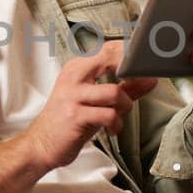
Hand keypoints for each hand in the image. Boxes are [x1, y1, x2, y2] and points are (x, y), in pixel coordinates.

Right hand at [22, 39, 157, 172]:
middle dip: (131, 70)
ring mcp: (73, 96)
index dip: (130, 53)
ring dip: (125, 106)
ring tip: (119, 115)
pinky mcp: (76, 116)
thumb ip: (125, 88)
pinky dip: (116, 124)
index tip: (144, 65)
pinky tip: (112, 128)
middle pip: (110, 58)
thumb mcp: (97, 101)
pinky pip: (108, 115)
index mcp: (77, 68)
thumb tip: (150, 79)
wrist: (42, 144)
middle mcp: (73, 77)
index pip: (108, 48)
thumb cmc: (69, 121)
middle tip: (139, 83)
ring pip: (114, 92)